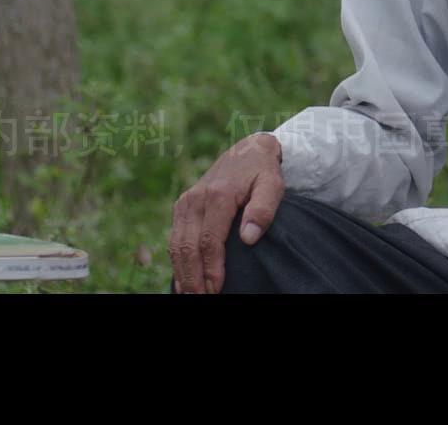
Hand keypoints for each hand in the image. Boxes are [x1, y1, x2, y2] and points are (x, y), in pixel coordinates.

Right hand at [169, 132, 284, 293]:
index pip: (209, 240)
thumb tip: (248, 238)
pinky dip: (176, 261)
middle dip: (193, 277)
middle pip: (188, 246)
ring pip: (176, 245)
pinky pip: (174, 238)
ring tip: (191, 295)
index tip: (217, 288)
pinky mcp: (182, 206)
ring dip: (182, 273)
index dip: (211, 268)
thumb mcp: (272, 185)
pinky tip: (182, 281)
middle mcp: (195, 199)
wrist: (248, 150)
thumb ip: (263, 210)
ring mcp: (186, 202)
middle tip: (202, 298)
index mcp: (217, 195)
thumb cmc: (263, 171)